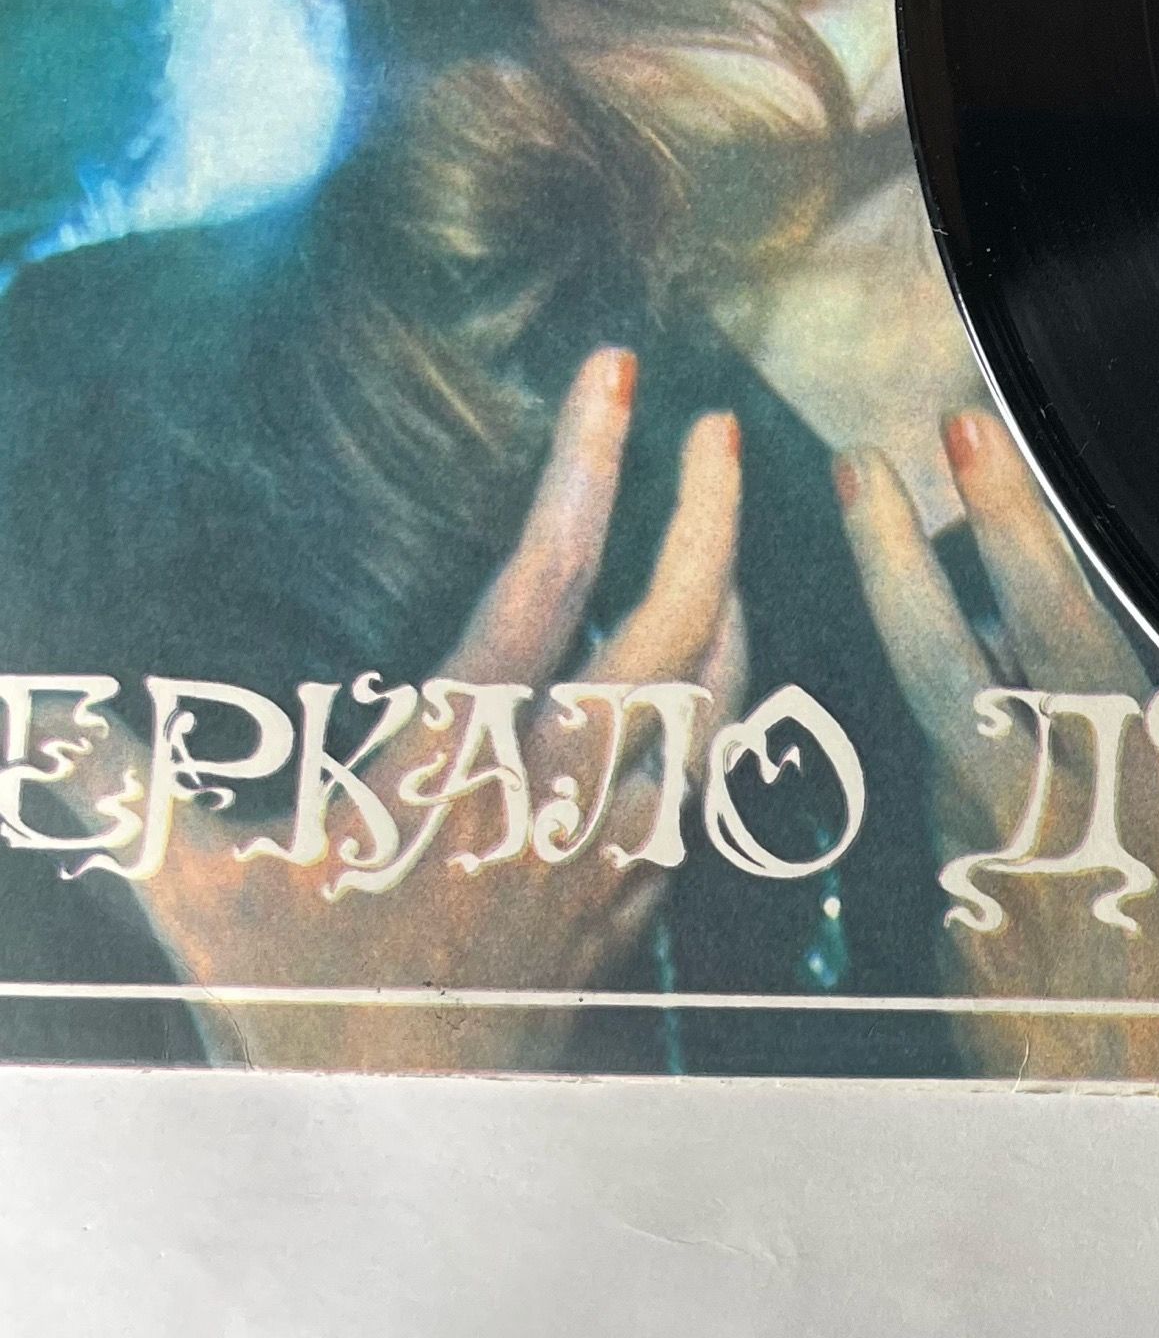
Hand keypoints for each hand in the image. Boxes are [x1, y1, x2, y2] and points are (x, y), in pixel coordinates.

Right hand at [67, 348, 748, 1070]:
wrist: (401, 1141)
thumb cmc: (295, 1008)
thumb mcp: (190, 887)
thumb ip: (119, 785)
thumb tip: (22, 715)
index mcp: (463, 748)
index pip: (548, 572)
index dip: (588, 459)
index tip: (619, 372)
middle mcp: (561, 777)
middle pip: (677, 614)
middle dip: (710, 505)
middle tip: (718, 424)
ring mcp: (614, 834)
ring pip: (717, 691)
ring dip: (734, 600)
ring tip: (727, 535)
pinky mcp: (636, 890)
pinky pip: (708, 776)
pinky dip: (722, 709)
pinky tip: (711, 682)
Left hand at [836, 413, 1158, 1083]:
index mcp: (1150, 798)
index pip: (1063, 631)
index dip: (1011, 528)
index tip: (971, 435)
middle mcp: (1052, 825)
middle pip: (951, 665)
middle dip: (908, 550)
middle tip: (874, 457)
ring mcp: (995, 874)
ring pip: (930, 721)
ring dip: (899, 611)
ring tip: (866, 505)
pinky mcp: (964, 921)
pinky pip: (942, 794)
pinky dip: (936, 717)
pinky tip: (940, 653)